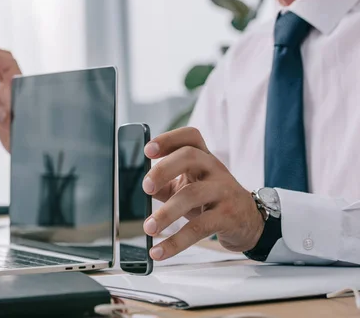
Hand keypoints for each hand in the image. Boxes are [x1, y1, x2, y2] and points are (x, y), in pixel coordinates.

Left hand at [142, 127, 264, 260]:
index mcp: (203, 157)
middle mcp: (214, 169)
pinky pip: (198, 228)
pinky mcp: (227, 216)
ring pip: (192, 195)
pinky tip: (159, 251)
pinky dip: (175, 242)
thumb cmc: (210, 199)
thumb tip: (138, 188)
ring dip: (165, 213)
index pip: (190, 136)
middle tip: (145, 187)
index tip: (147, 150)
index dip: (168, 138)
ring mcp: (223, 191)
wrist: (248, 221)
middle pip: (189, 156)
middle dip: (163, 169)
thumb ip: (165, 183)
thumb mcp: (190, 185)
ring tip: (149, 228)